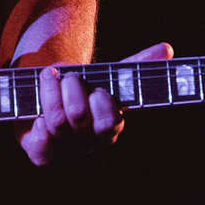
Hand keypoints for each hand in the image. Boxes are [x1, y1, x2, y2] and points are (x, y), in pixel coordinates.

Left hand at [20, 41, 171, 166]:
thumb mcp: (106, 75)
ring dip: (50, 92)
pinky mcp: (44, 155)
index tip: (95, 86)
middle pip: (78, 115)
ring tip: (49, 78)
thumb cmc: (82, 87)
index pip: (110, 121)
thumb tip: (167, 49)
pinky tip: (37, 116)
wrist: (48, 97)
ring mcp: (66, 150)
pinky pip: (41, 149)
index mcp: (110, 126)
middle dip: (72, 88)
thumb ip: (136, 65)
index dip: (100, 100)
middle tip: (69, 77)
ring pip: (57, 121)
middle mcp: (90, 142)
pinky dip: (37, 129)